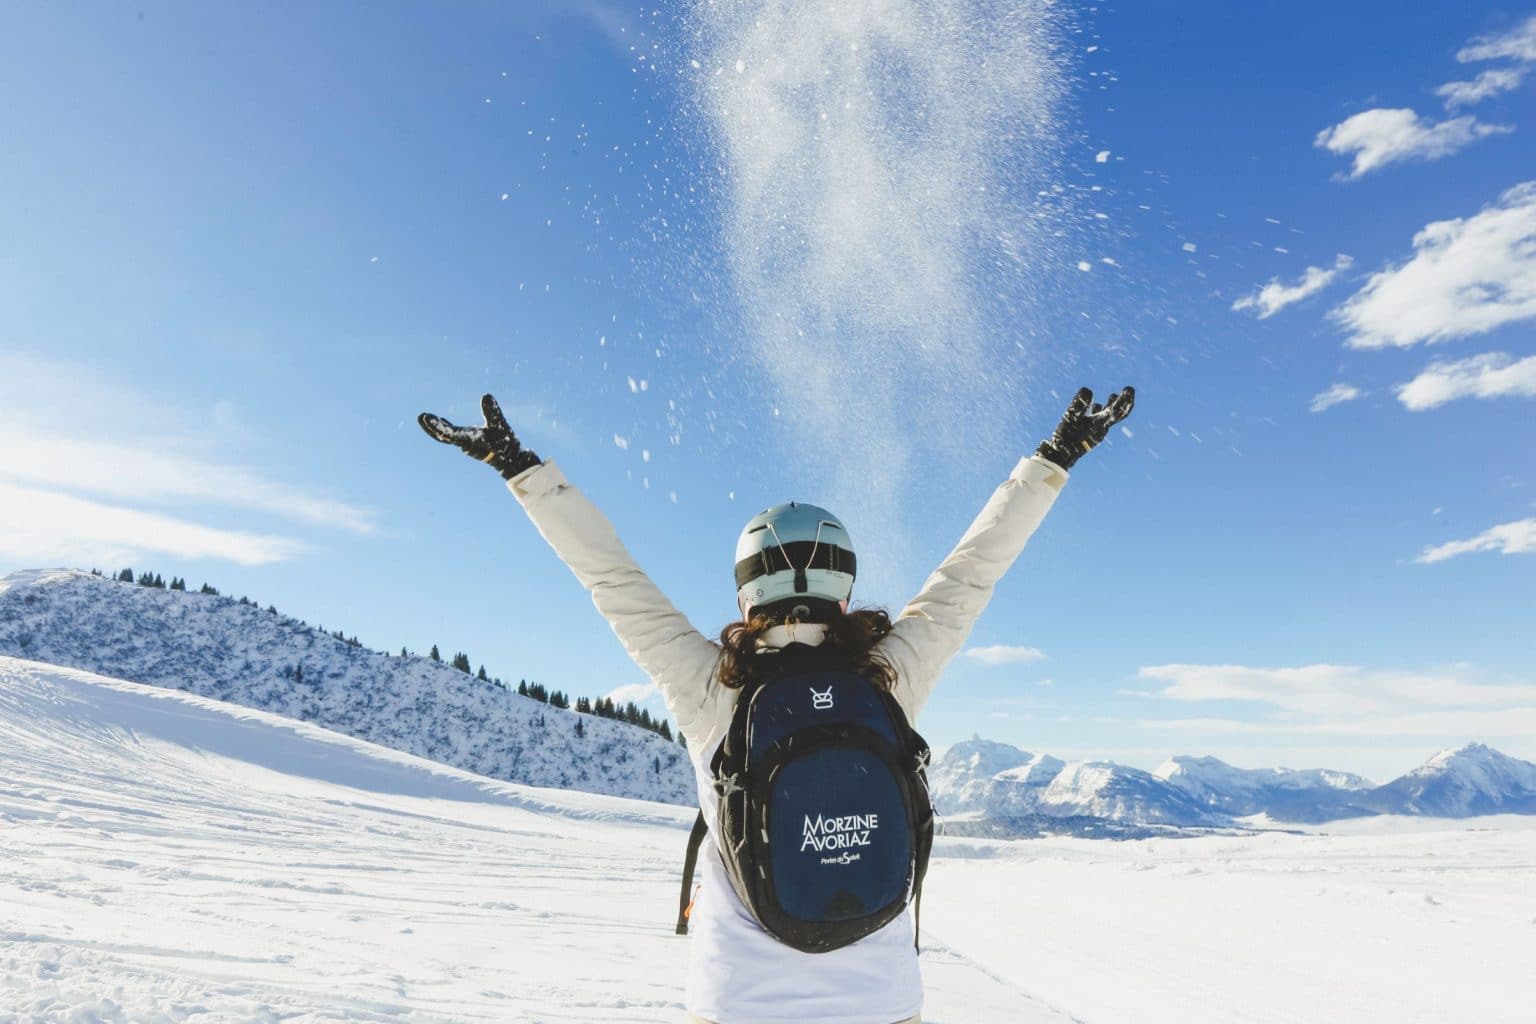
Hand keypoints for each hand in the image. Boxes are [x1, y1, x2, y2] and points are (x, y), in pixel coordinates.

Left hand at [418, 394, 541, 480]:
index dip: (436, 426)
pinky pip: (452, 435)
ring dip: (435, 427)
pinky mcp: (469, 442)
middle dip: (430, 427)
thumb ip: (493, 412)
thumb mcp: (500, 426)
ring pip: (445, 436)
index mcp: (467, 440)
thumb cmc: (505, 445)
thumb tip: (486, 396)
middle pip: (441, 436)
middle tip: (421, 416)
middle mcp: (463, 442)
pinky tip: (442, 420)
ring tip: (425, 417)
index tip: (426, 418)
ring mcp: (465, 443)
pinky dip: (445, 428)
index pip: (447, 433)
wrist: (510, 460)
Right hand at [1035, 386, 1134, 469]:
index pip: (1116, 410)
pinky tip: (1096, 405)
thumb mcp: (1070, 418)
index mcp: (1100, 424)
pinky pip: (1100, 421)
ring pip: (1110, 418)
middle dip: (1126, 402)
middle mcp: (1102, 428)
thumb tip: (1088, 390)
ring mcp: (1098, 432)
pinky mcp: (1093, 434)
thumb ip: (1079, 404)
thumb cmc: (1066, 436)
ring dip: (1113, 406)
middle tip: (1129, 390)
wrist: (1063, 455)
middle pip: (1119, 415)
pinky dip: (1101, 412)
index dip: (1124, 399)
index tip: (1129, 389)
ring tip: (1112, 395)